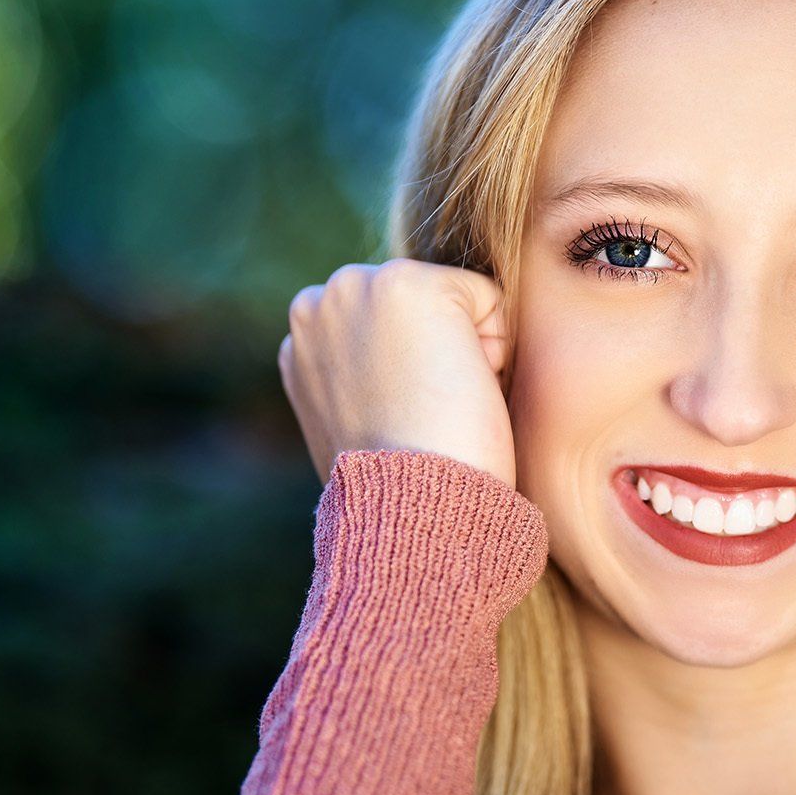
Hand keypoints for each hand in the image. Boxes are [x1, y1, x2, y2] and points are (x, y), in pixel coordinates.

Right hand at [278, 258, 515, 487]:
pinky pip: (489, 299)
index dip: (412, 376)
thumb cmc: (397, 486)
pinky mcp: (409, 285)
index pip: (389, 326)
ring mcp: (358, 287)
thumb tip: (389, 372)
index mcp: (300, 340)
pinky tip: (463, 389)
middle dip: (434, 351)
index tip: (404, 420)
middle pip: (422, 305)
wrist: (410, 510)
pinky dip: (495, 345)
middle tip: (424, 413)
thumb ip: (356, 379)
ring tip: (440, 403)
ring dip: (464, 348)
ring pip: (454, 300)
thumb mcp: (352, 426)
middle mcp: (317, 302)